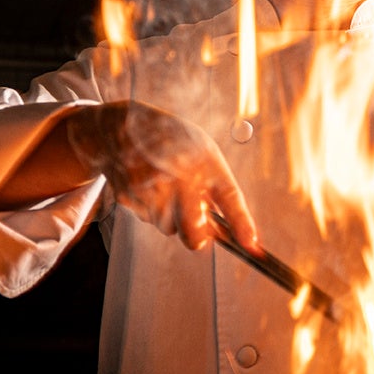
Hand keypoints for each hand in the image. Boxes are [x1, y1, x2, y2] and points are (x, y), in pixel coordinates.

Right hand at [65, 102, 261, 256]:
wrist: (121, 127)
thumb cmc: (169, 139)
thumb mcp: (202, 150)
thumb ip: (214, 185)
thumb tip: (225, 227)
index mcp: (204, 161)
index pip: (230, 199)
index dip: (242, 225)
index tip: (252, 246)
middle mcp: (180, 178)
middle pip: (195, 234)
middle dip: (199, 235)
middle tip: (197, 220)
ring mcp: (153, 191)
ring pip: (169, 228)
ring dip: (171, 216)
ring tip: (165, 186)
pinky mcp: (130, 199)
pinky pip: (148, 219)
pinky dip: (151, 208)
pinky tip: (148, 184)